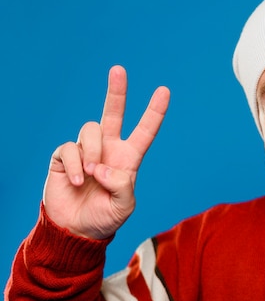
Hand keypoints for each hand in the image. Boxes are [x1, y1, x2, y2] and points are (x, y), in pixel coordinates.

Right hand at [43, 66, 169, 238]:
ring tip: (91, 177)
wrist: (75, 230)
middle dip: (116, 92)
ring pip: (91, 130)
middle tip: (119, 69)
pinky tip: (78, 182)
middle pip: (113, 114)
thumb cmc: (105, 218)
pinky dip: (77, 165)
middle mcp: (108, 150)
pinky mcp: (65, 157)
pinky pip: (71, 148)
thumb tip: (103, 166)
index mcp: (128, 159)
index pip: (144, 132)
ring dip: (93, 152)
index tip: (164, 91)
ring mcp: (86, 151)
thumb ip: (122, 186)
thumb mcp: (124, 207)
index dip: (154, 112)